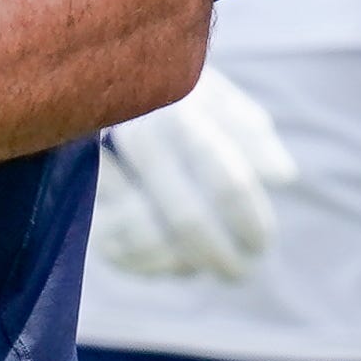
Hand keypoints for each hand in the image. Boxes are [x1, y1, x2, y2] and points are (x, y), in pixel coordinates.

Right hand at [94, 65, 297, 282]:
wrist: (103, 90)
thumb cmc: (176, 101)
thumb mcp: (219, 101)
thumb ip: (252, 135)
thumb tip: (280, 177)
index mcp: (179, 109)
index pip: (227, 181)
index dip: (249, 220)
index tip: (262, 243)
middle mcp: (134, 134)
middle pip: (187, 218)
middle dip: (220, 253)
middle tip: (241, 271)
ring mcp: (99, 167)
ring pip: (148, 238)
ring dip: (185, 262)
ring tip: (207, 266)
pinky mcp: (80, 200)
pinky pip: (116, 248)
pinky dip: (149, 264)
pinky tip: (173, 260)